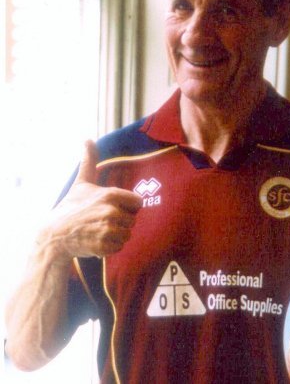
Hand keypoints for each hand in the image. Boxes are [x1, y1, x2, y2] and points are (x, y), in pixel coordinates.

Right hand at [45, 140, 142, 260]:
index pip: (138, 203)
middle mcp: (111, 211)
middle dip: (120, 221)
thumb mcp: (81, 183)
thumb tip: (87, 139)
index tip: (114, 207)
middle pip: (132, 220)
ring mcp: (107, 230)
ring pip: (127, 234)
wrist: (54, 235)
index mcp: (110, 194)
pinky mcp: (104, 246)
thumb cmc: (70, 207)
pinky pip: (119, 247)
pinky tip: (96, 240)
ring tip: (98, 230)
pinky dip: (110, 246)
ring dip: (116, 235)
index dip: (127, 206)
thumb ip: (89, 161)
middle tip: (101, 220)